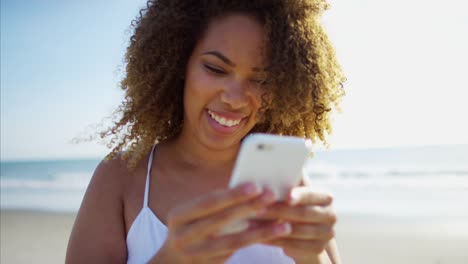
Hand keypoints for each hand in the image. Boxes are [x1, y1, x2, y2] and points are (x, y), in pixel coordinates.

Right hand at [150, 183, 291, 263]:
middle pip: (221, 220)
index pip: (208, 203)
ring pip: (232, 242)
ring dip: (259, 232)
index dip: (231, 195)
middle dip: (248, 208)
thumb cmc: (191, 228)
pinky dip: (254, 243)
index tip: (255, 186)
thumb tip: (250, 188)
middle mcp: (183, 236)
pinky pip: (236, 253)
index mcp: (179, 216)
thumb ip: (216, 203)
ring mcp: (195, 254)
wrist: (173, 262)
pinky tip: (271, 235)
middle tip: (271, 196)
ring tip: (283, 224)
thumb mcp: (194, 214)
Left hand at [259, 186, 335, 262]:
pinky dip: (276, 242)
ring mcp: (326, 234)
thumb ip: (289, 179)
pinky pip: (294, 247)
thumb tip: (277, 158)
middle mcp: (330, 215)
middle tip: (256, 209)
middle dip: (277, 211)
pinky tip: (260, 238)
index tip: (286, 196)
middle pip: (302, 214)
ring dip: (272, 228)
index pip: (311, 194)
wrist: (305, 234)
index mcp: (325, 197)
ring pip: (296, 232)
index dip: (299, 195)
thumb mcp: (293, 192)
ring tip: (252, 224)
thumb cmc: (293, 205)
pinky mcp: (317, 249)